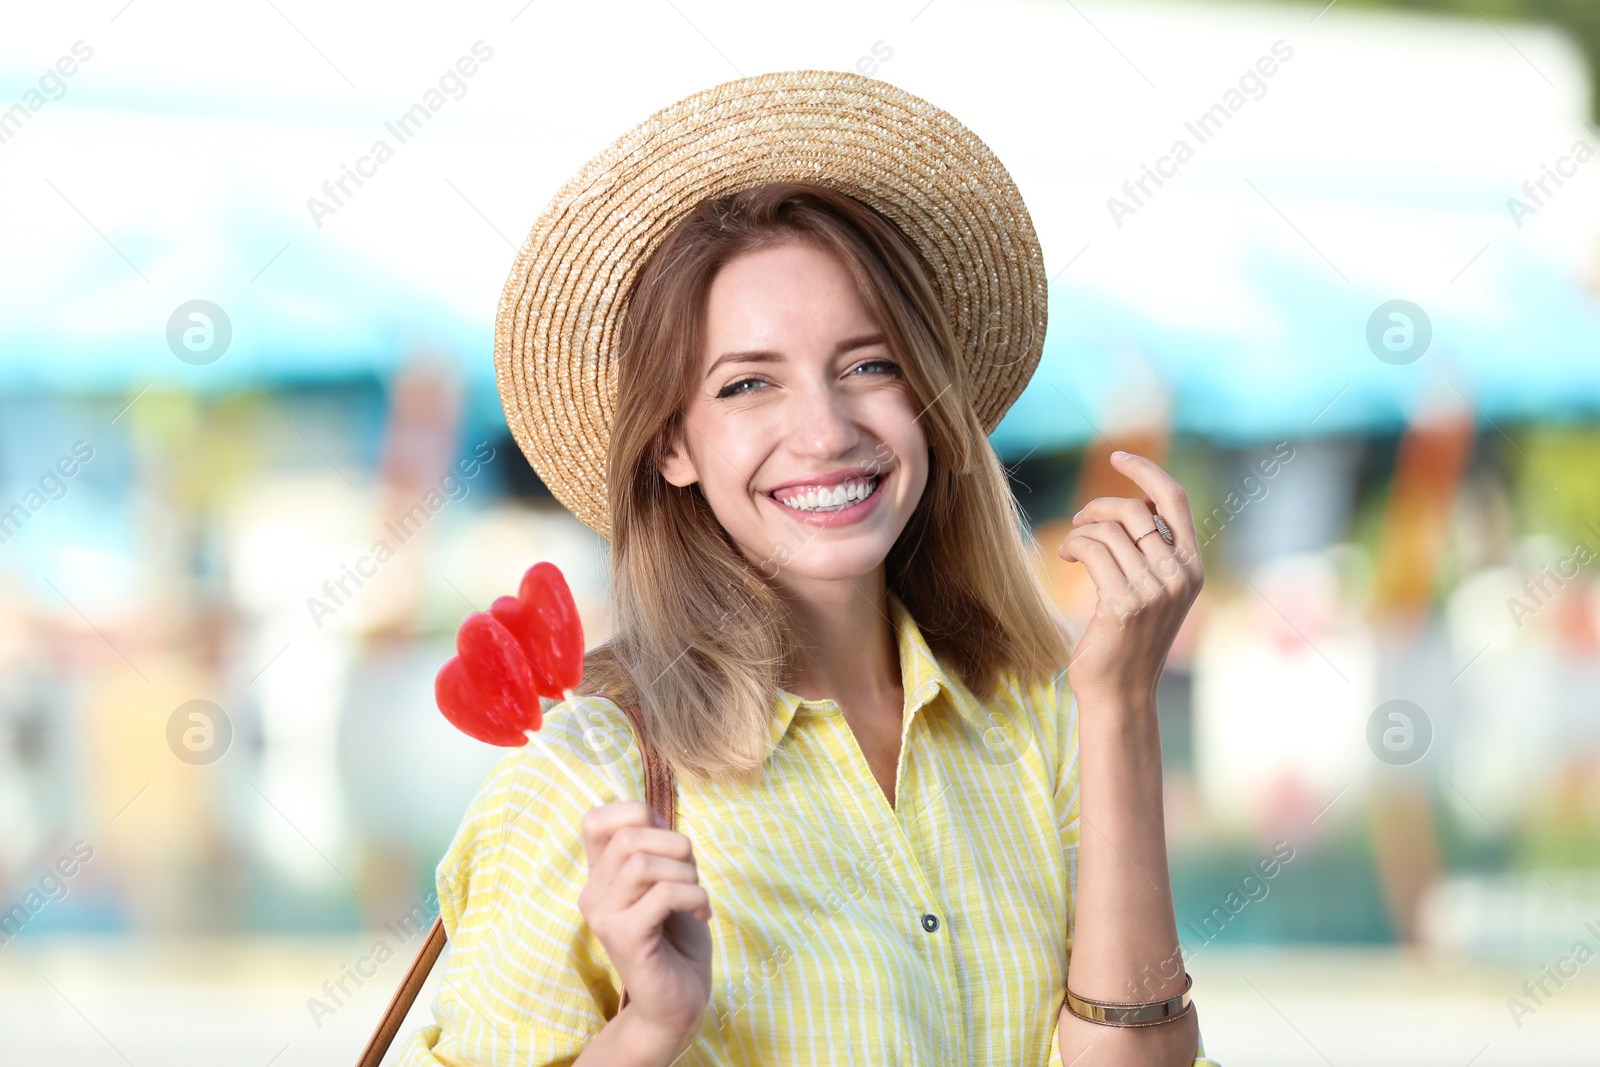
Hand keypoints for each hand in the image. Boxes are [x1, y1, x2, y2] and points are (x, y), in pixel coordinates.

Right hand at [578, 800, 712, 1048]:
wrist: (678, 1003)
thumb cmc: (677, 940)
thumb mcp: (670, 881)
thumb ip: (657, 850)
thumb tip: (654, 815)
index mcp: (601, 876)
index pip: (595, 820)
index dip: (636, 813)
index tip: (668, 845)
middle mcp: (592, 894)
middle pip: (627, 836)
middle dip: (675, 846)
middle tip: (692, 876)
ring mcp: (603, 917)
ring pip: (643, 864)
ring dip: (686, 876)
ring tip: (696, 899)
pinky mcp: (623, 938)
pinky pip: (662, 894)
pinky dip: (694, 898)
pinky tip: (701, 916)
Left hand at [1057, 451, 1202, 704]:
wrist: (1120, 692)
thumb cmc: (1127, 639)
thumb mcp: (1152, 589)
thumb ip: (1152, 550)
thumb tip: (1135, 502)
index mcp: (1192, 567)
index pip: (1174, 500)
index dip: (1145, 471)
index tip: (1118, 455)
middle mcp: (1180, 576)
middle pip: (1135, 510)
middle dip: (1100, 507)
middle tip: (1079, 521)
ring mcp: (1154, 591)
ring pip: (1110, 531)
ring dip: (1082, 530)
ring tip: (1071, 546)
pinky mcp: (1124, 604)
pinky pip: (1092, 551)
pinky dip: (1073, 546)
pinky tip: (1065, 558)